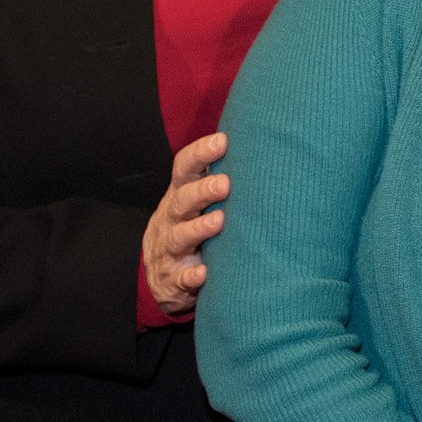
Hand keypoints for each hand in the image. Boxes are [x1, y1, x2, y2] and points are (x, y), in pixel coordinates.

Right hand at [142, 133, 229, 315]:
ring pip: (179, 237)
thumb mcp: (197, 205)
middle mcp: (171, 221)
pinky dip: (191, 276)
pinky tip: (203, 272)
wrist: (164, 280)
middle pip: (182, 201)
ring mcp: (169, 251)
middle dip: (202, 192)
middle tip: (225, 184)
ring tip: (219, 222)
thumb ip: (217, 181)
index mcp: (179, 198)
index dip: (200, 154)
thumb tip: (257, 148)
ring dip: (198, 229)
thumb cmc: (192, 230)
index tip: (222, 141)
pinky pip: (181, 278)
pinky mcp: (173, 280)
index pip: (183, 170)